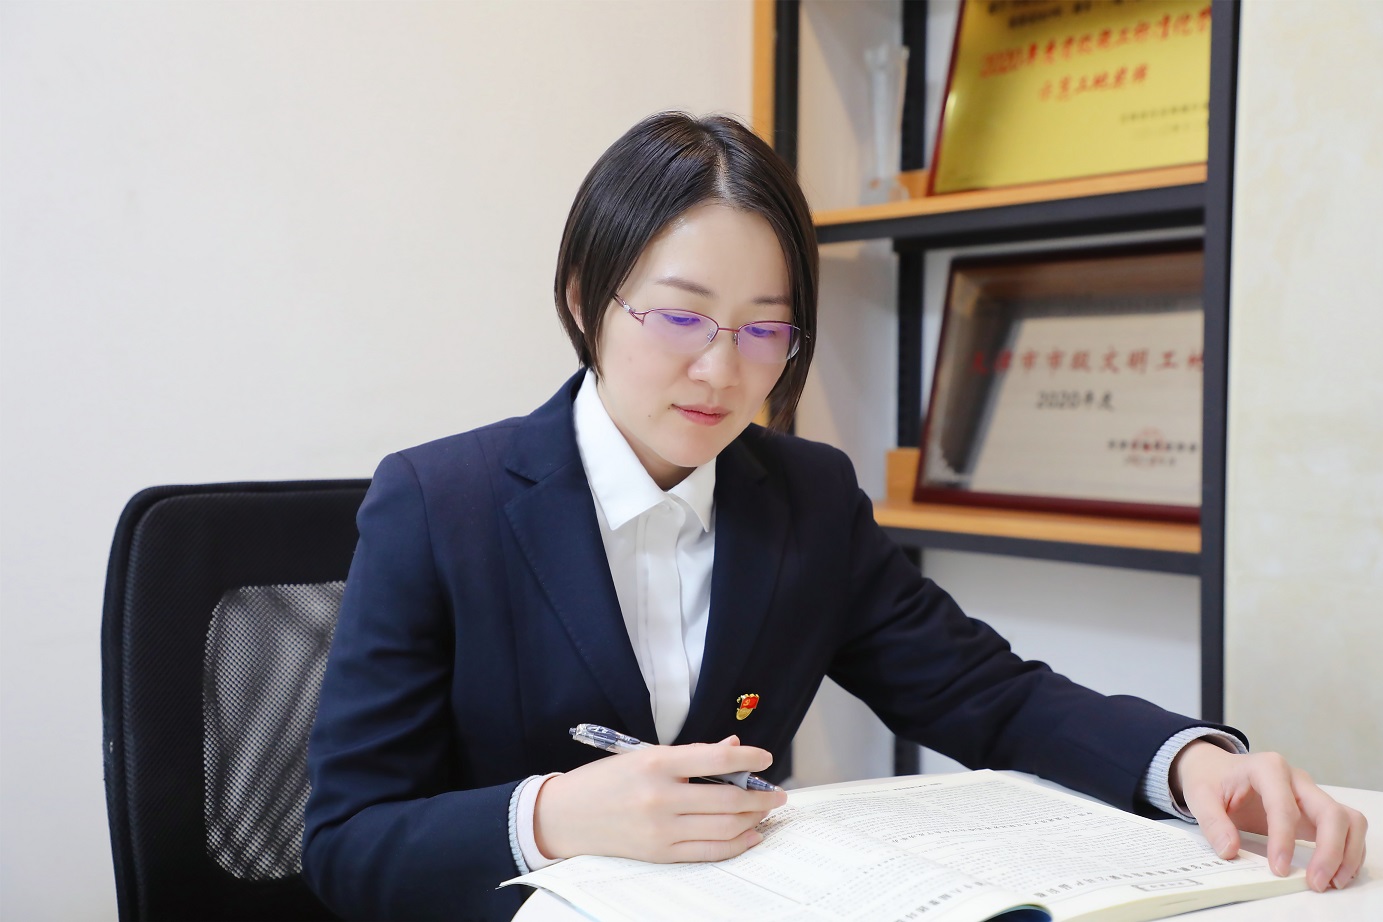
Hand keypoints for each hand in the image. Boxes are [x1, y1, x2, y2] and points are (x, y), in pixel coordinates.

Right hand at [533, 735, 787, 862]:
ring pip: (724, 826)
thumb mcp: (643, 756)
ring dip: (753, 819)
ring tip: (766, 812)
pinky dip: (736, 844)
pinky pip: (709, 852)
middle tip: (778, 793)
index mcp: (655, 764)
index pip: (716, 758)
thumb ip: (690, 755)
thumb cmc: (605, 781)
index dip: (749, 757)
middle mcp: (660, 797)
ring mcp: (661, 829)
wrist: (565, 816)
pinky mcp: (660, 853)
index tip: (767, 757)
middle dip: (760, 796)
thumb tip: (731, 747)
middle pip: (727, 798)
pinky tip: (749, 835)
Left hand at [1173, 741, 1367, 891]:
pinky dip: (1348, 851)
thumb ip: (1212, 823)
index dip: (1284, 840)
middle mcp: (1297, 779)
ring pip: (1348, 819)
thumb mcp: (1199, 796)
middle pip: (1330, 812)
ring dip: (1347, 853)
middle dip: (1330, 850)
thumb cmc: (1210, 780)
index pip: (1285, 807)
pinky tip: (1335, 873)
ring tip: (1332, 882)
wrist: (1215, 768)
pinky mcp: (1316, 810)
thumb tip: (1230, 851)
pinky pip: (1346, 827)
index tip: (1278, 869)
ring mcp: (1310, 794)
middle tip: (1315, 882)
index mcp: (1267, 768)